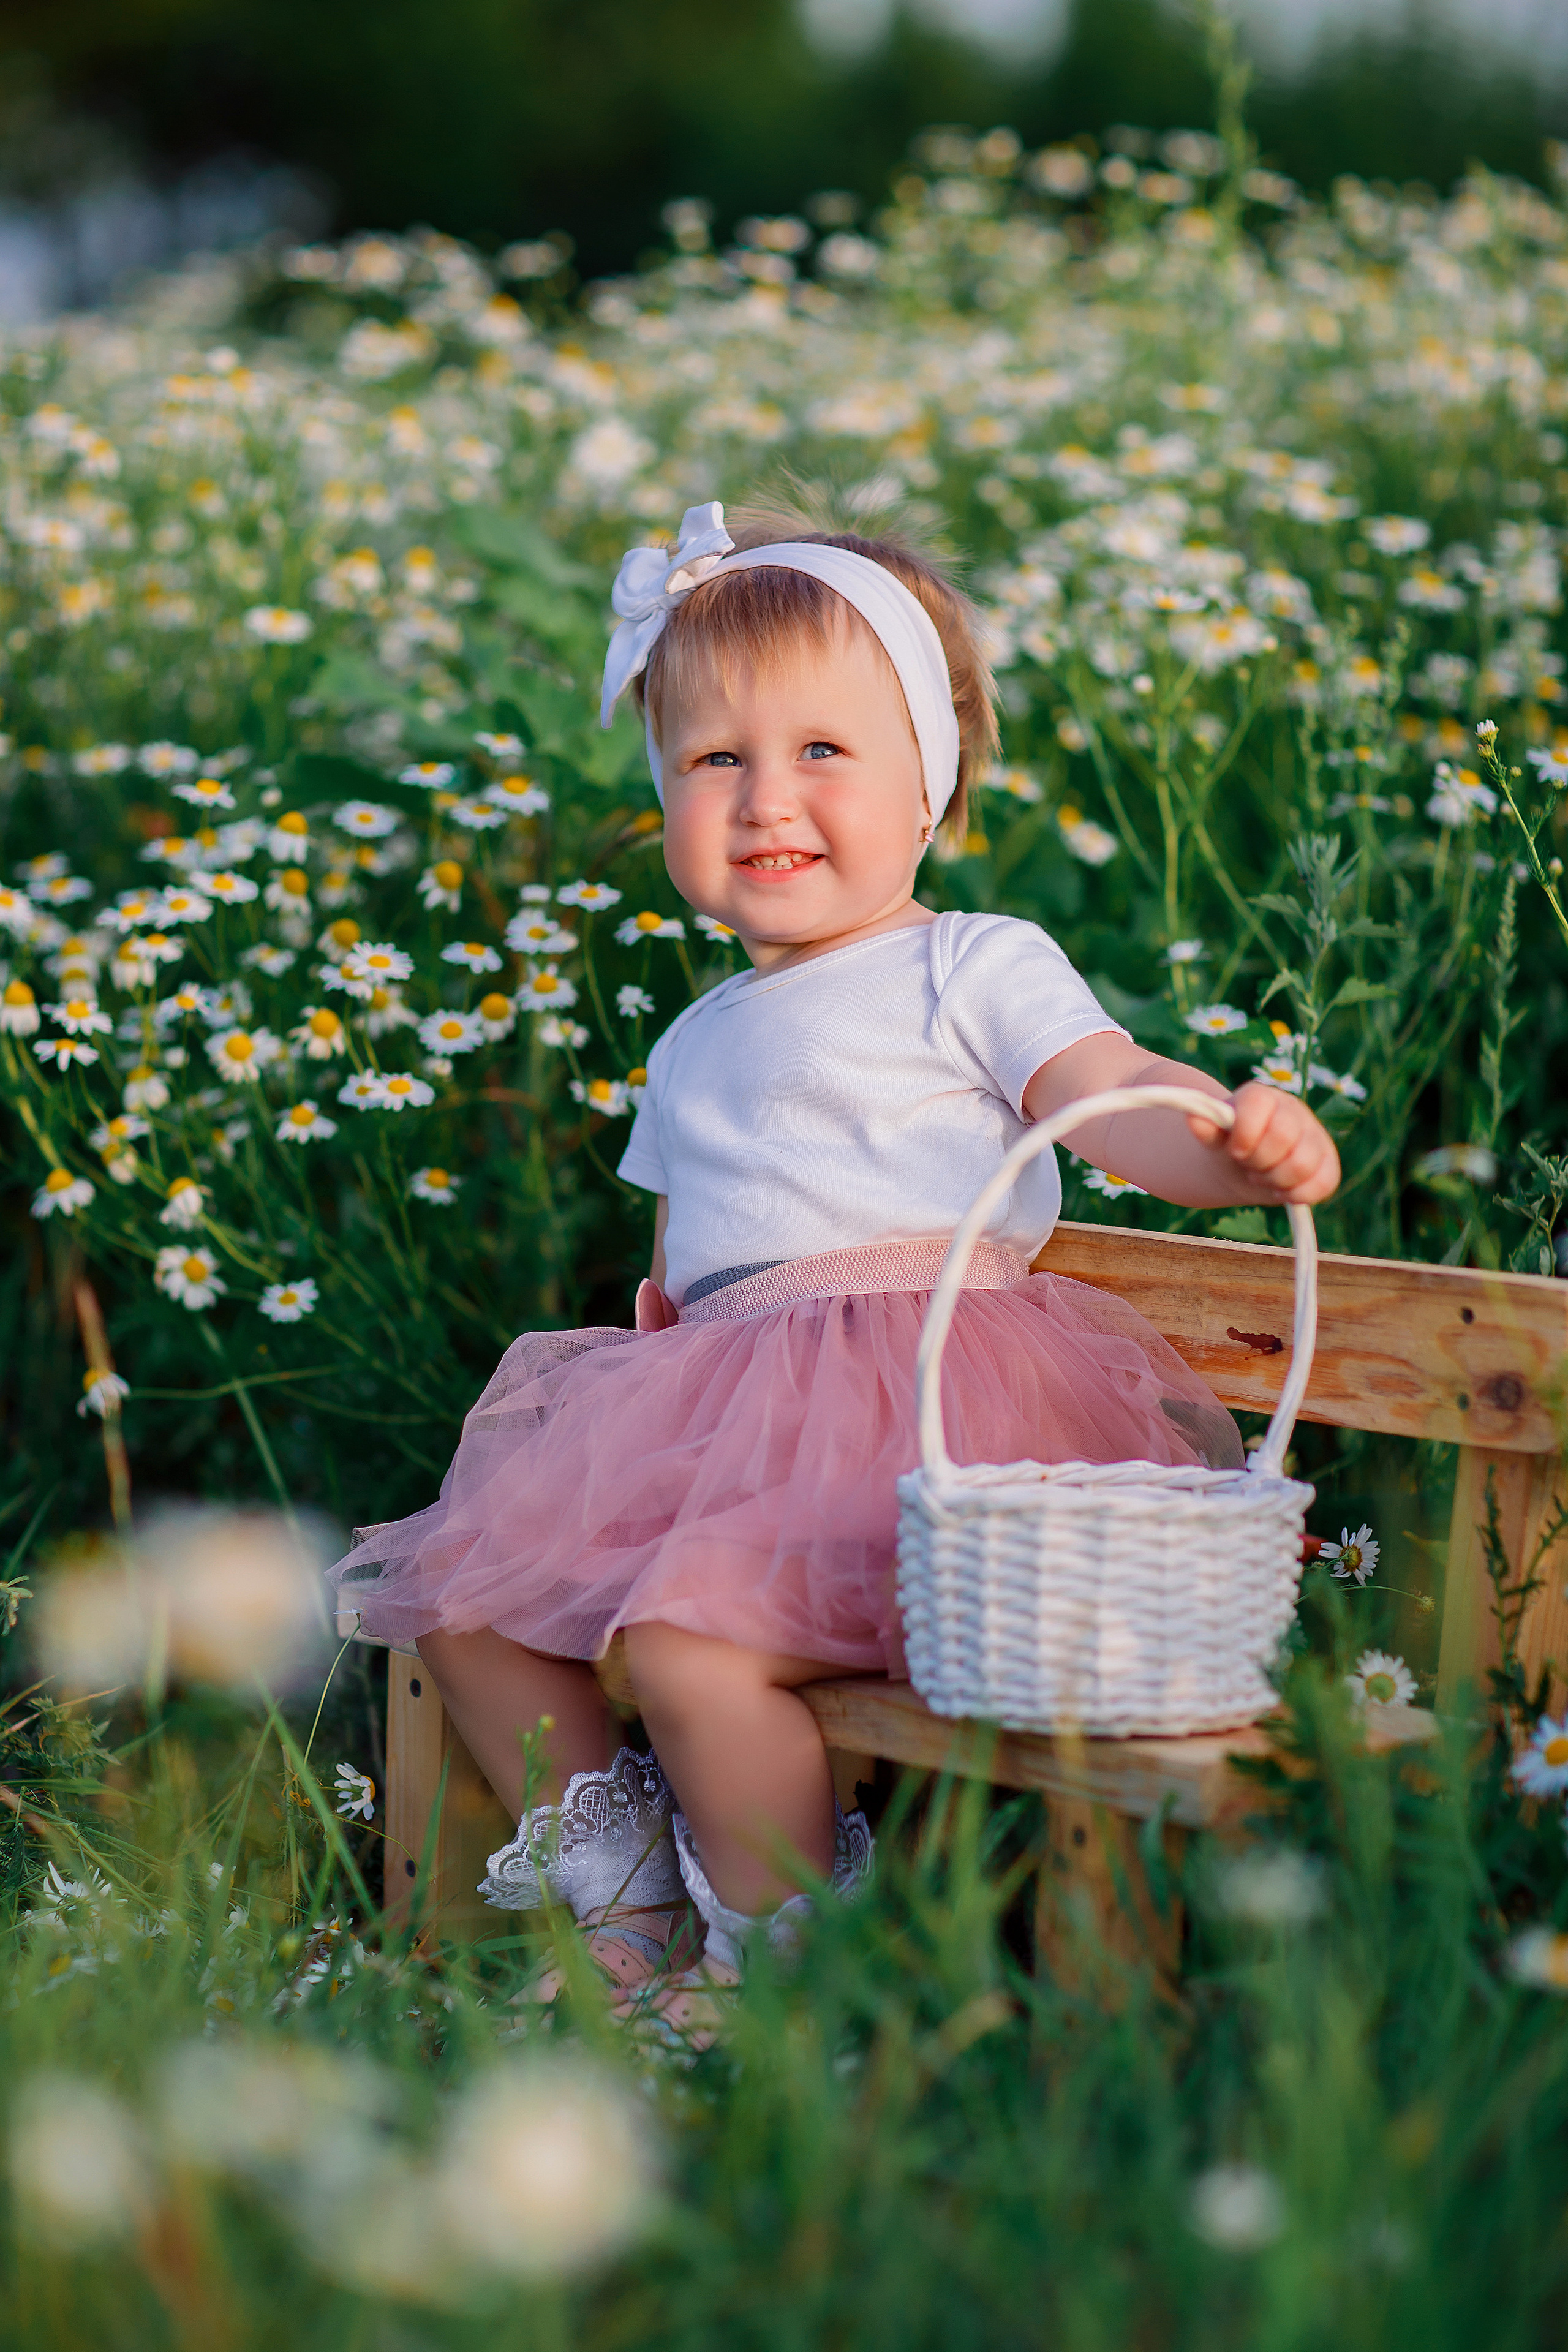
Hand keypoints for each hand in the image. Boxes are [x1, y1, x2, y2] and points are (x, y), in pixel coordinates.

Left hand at [1186, 1081, 1340, 1204]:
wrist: (1244, 1166)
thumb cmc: (1227, 1146)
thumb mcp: (1213, 1138)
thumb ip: (1205, 1129)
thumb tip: (1194, 1118)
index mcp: (1262, 1097)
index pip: (1258, 1105)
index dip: (1245, 1133)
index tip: (1234, 1151)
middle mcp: (1293, 1111)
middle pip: (1282, 1136)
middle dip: (1258, 1160)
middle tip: (1248, 1165)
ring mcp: (1314, 1136)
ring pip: (1302, 1163)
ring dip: (1274, 1179)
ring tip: (1262, 1176)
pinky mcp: (1328, 1164)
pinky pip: (1324, 1183)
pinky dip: (1297, 1194)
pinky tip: (1281, 1190)